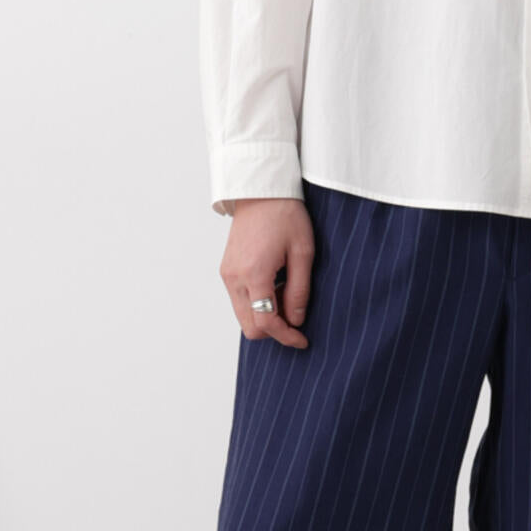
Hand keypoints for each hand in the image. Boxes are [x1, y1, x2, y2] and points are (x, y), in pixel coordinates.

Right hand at [219, 198, 312, 347]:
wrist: (261, 190)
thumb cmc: (285, 214)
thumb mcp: (303, 252)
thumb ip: (299, 290)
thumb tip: (296, 320)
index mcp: (254, 274)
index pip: (266, 323)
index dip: (286, 336)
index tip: (302, 340)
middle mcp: (235, 278)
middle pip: (250, 327)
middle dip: (274, 330)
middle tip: (296, 316)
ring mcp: (227, 275)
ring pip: (243, 317)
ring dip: (266, 317)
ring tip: (286, 295)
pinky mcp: (226, 270)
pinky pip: (240, 301)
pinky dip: (257, 304)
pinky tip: (275, 286)